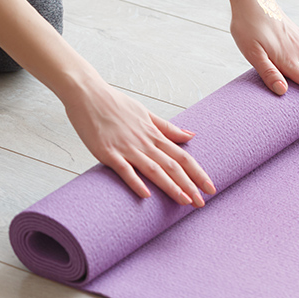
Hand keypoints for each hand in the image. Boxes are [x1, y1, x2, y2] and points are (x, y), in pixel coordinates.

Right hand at [64, 78, 215, 206]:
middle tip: (202, 203)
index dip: (198, 173)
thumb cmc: (116, 104)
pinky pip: (124, 169)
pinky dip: (135, 181)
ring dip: (170, 186)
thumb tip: (191, 135)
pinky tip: (146, 195)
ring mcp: (127, 148)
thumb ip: (168, 128)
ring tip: (184, 201)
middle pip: (173, 166)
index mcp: (154, 135)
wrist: (88, 94)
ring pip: (153, 169)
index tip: (211, 188)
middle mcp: (144, 142)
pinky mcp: (107, 152)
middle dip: (189, 186)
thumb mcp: (146, 113)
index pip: (183, 156)